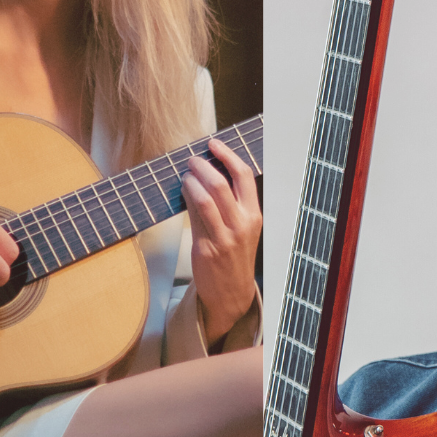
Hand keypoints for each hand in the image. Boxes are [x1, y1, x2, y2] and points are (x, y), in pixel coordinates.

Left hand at [184, 137, 261, 343]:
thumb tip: (210, 173)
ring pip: (206, 198)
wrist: (231, 292)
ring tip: (185, 173)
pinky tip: (182, 191)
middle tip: (191, 159)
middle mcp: (242, 224)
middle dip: (204, 165)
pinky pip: (194, 217)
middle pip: (222, 183)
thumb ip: (230, 203)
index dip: (228, 155)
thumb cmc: (234, 256)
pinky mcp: (207, 248)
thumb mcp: (241, 228)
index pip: (244, 176)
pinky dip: (187, 198)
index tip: (213, 143)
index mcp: (254, 215)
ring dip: (192, 180)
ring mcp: (225, 237)